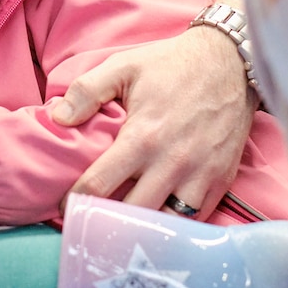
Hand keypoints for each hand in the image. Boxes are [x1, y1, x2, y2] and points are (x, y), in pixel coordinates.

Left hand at [52, 0, 254, 218]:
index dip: (77, 199)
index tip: (65, 206)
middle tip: (92, 220)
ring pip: (166, 222)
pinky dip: (176, 223)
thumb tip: (57, 118)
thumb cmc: (170, 64)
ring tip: (125, 224)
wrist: (230, 62)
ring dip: (144, 226)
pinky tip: (158, 217)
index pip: (100, 184)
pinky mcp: (221, 179)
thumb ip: (86, 91)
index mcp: (142, 137)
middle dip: (108, 220)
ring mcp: (200, 175)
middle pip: (132, 213)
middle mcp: (171, 163)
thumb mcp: (122, 66)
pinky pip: (196, 218)